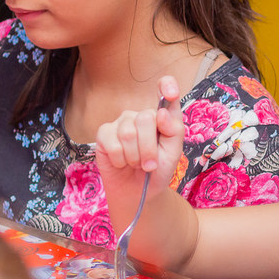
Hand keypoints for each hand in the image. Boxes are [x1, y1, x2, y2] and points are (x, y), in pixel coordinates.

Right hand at [95, 76, 183, 202]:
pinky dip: (120, 160)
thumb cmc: (158, 170)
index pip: (165, 89)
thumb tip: (162, 113)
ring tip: (137, 164)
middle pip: (145, 119)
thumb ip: (174, 131)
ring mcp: (121, 123)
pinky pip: (113, 144)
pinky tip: (122, 163)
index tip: (170, 92)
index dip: (167, 86)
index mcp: (161, 116)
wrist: (138, 191)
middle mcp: (140, 115)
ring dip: (135, 158)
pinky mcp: (104, 134)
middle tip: (150, 164)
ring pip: (128, 134)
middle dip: (149, 148)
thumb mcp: (174, 152)